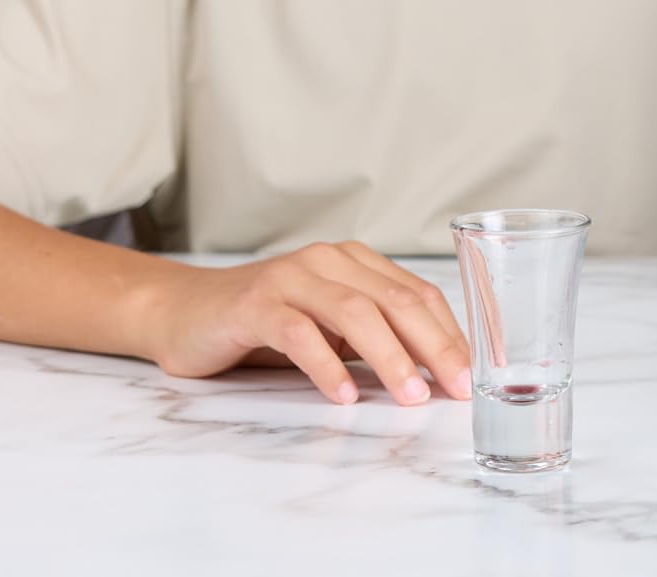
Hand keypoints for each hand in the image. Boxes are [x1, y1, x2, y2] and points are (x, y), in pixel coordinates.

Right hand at [136, 240, 473, 405]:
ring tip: (411, 396)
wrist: (183, 313)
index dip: (450, 334)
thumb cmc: (263, 324)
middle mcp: (327, 261)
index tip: (473, 374)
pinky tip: (345, 394)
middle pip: (396, 301)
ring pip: (354, 314)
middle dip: (434, 347)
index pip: (416, 295)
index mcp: (354, 262)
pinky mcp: (255, 304)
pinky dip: (327, 365)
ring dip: (389, 358)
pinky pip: (299, 333)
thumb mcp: (328, 328)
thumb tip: (433, 375)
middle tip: (457, 387)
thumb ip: (372, 338)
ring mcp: (290, 278)